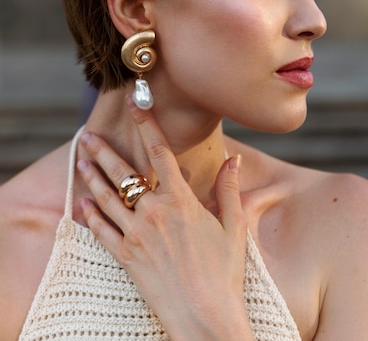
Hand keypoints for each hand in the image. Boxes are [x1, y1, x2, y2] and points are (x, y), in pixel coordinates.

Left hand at [77, 99, 252, 340]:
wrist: (204, 317)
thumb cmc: (223, 272)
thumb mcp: (234, 227)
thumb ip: (229, 190)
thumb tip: (234, 159)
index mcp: (181, 201)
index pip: (160, 152)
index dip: (147, 124)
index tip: (136, 104)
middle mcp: (154, 213)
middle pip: (123, 173)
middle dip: (103, 151)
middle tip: (87, 134)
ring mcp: (136, 235)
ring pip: (107, 198)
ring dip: (92, 177)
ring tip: (80, 160)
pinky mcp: (126, 257)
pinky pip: (102, 231)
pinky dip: (92, 215)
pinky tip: (84, 203)